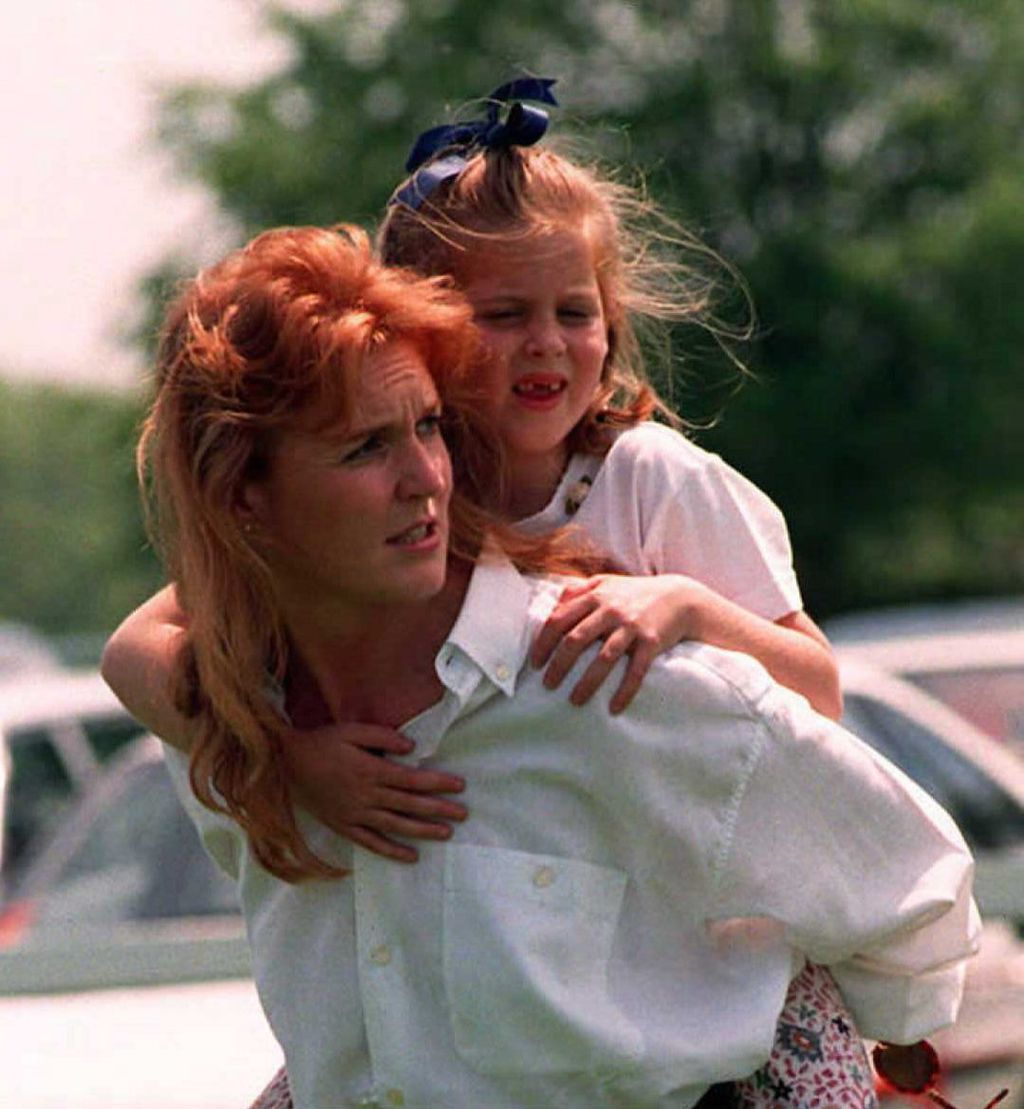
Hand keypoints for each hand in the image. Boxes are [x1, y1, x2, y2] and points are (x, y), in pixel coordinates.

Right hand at [281, 722, 467, 862]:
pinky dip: (392, 851)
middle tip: (463, 814)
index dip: (438, 783)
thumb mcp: (352, 731)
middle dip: (439, 809)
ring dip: (422, 831)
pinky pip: (371, 843)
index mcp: (371, 771)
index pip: (412, 780)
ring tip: (446, 834)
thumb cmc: (322, 742)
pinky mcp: (343, 826)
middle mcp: (366, 796)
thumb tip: (411, 747)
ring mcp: (355, 814)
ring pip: (395, 826)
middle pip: (409, 805)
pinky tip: (411, 856)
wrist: (285, 764)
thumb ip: (382, 737)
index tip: (460, 786)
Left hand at [530, 574, 705, 712]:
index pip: (558, 620)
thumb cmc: (635, 593)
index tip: (536, 663)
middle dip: (558, 666)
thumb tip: (552, 605)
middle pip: (575, 640)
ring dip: (586, 683)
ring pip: (603, 658)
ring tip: (575, 701)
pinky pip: (635, 671)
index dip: (543, 643)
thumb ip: (577, 591)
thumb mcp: (604, 583)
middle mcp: (610, 610)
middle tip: (548, 685)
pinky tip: (614, 708)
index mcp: (594, 596)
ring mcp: (631, 626)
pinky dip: (624, 691)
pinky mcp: (651, 642)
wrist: (679, 596)